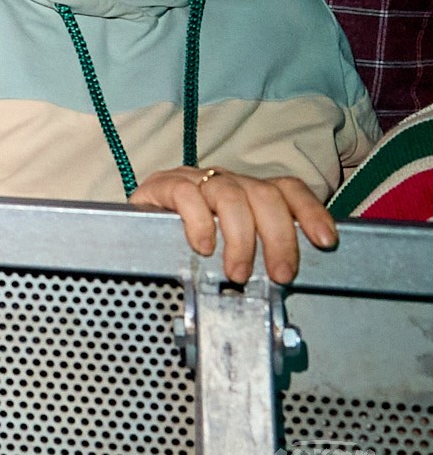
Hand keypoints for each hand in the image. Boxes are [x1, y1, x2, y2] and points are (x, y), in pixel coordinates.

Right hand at [132, 167, 336, 284]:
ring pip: (230, 195)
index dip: (310, 211)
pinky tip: (201, 246)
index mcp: (248, 192)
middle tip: (280, 274)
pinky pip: (187, 195)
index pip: (287, 188)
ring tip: (238, 273)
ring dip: (240, 239)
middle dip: (278, 237)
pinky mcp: (162, 185)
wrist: (129, 231)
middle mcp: (225, 180)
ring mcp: (193, 180)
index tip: (325, 241)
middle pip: (264, 194)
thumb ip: (259, 252)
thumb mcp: (231, 247)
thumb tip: (294, 275)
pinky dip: (199, 222)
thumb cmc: (188, 244)